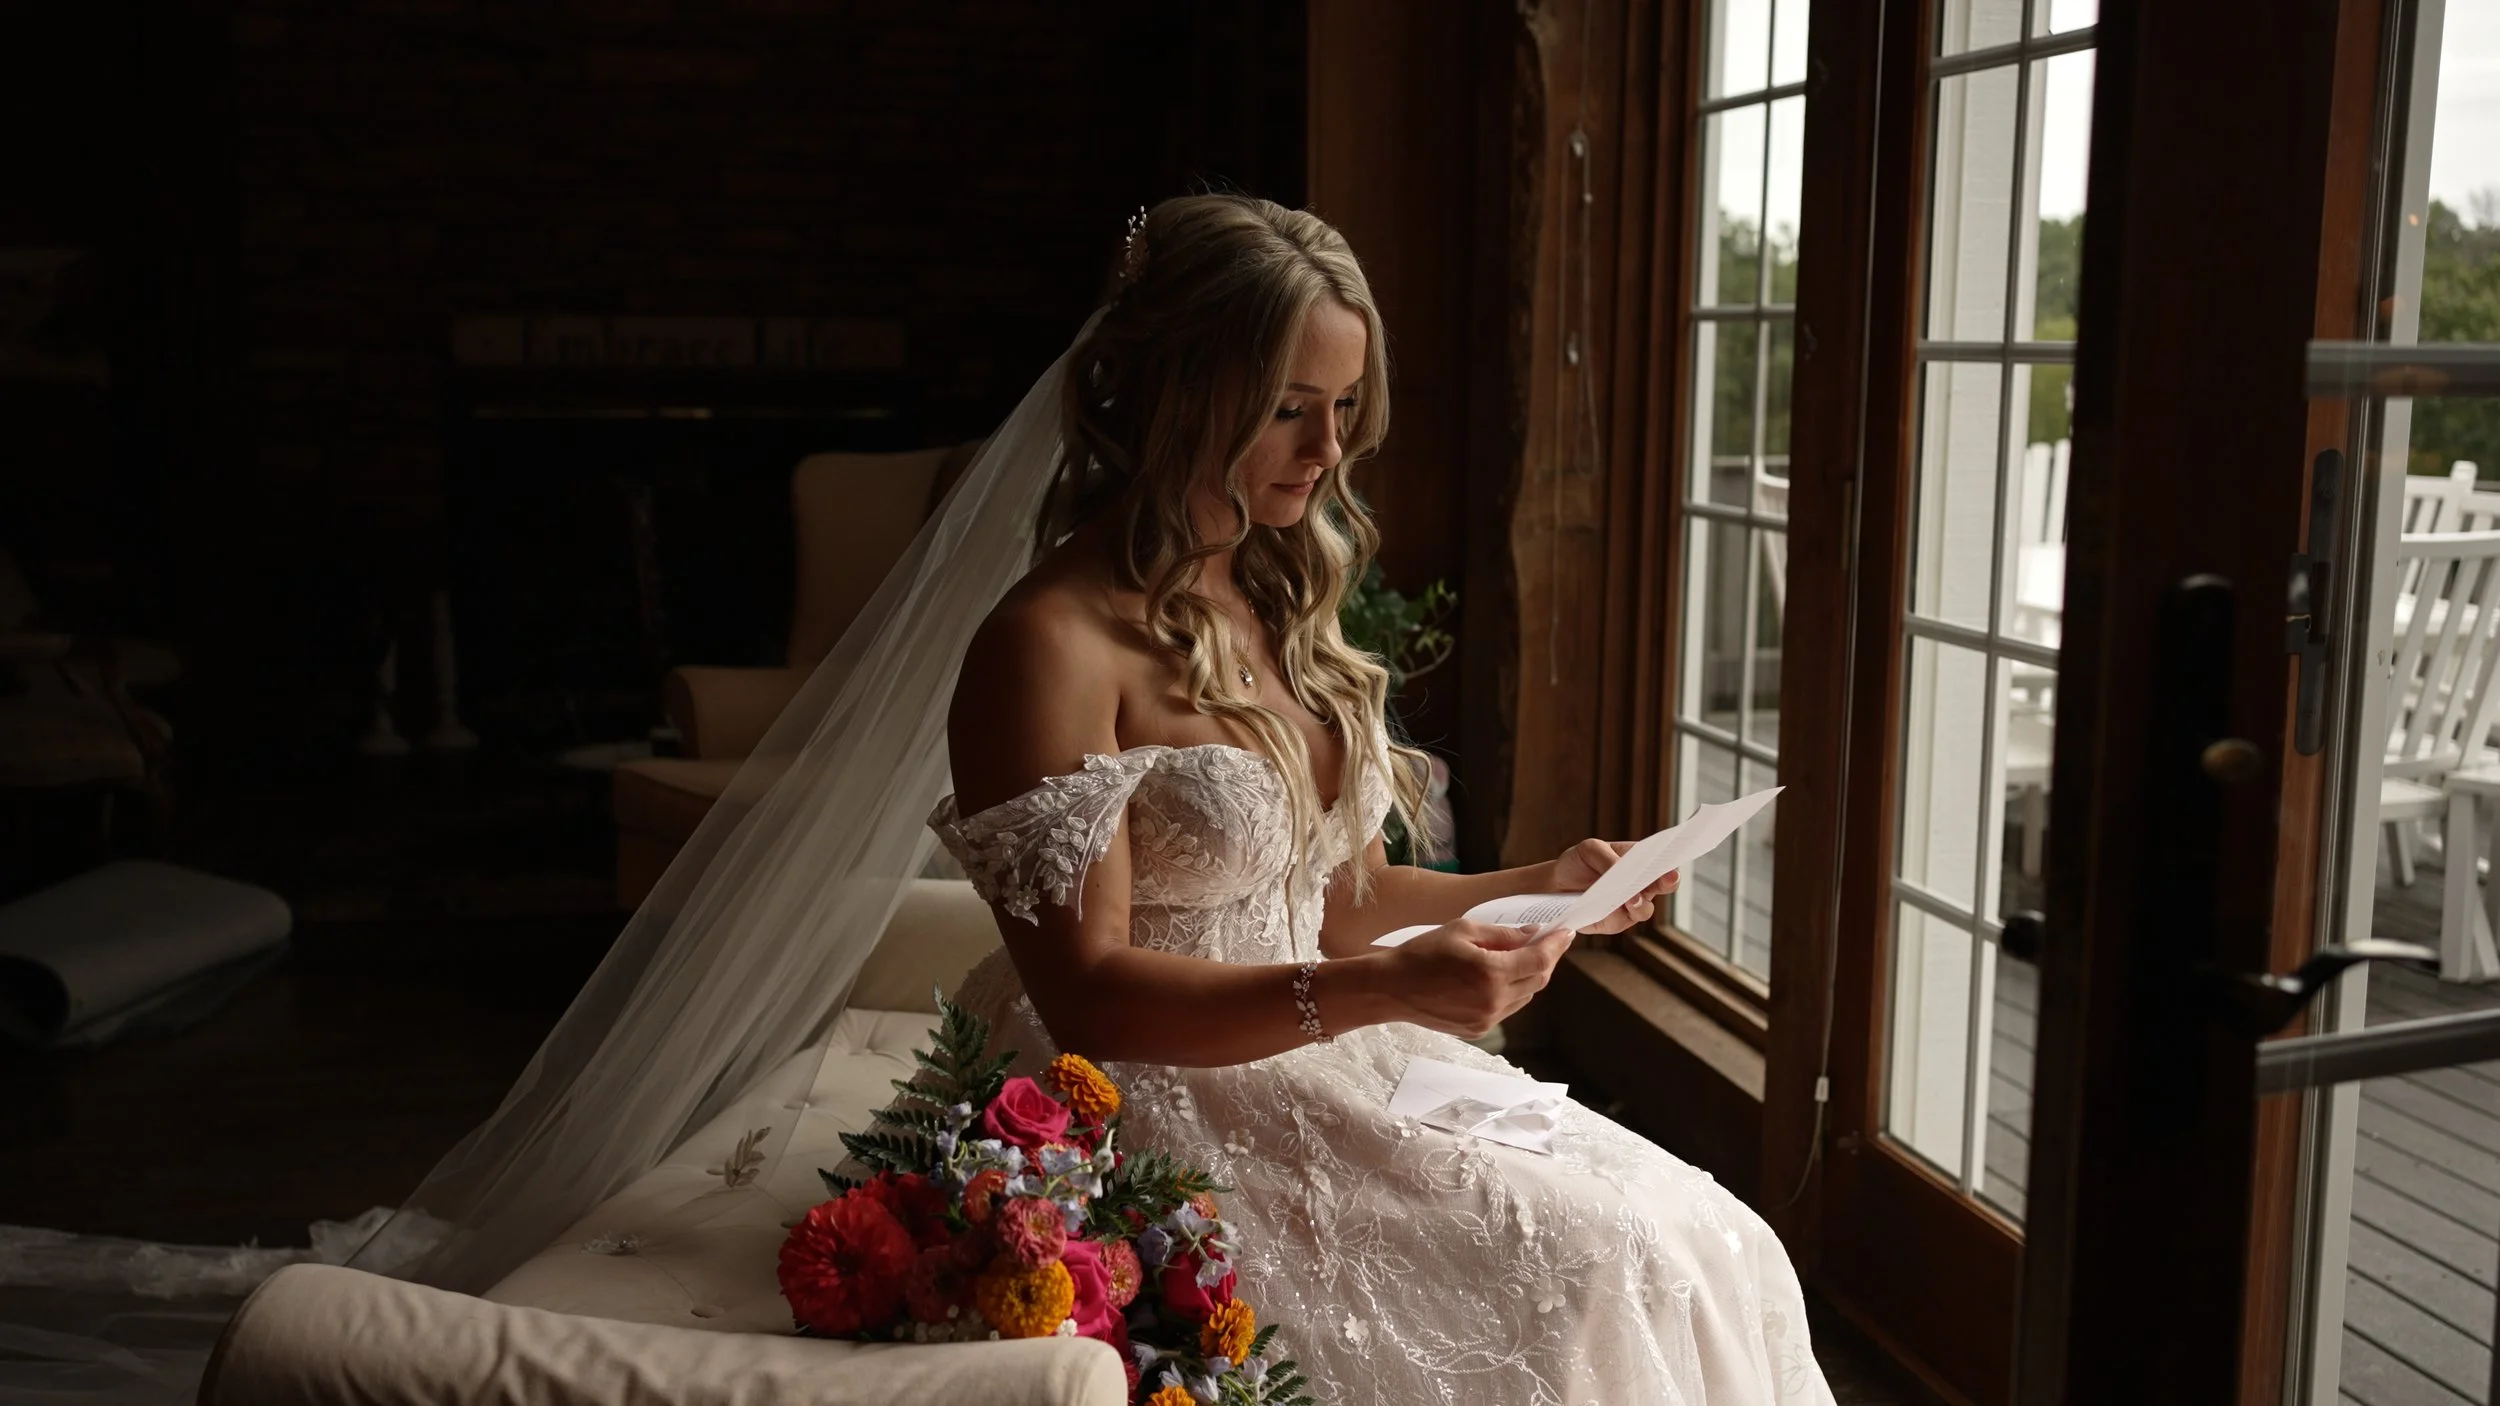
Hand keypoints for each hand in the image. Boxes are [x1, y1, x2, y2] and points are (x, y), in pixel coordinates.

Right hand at [1385, 920, 1570, 1038]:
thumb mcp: (1463, 930)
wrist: (1390, 988)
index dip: (1556, 945)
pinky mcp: (1478, 1030)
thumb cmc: (1422, 953)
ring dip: (1527, 976)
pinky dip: (1510, 991)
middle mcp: (1494, 1002)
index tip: (1566, 932)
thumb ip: (1504, 935)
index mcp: (1491, 974)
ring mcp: (1487, 1020)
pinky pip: (1506, 1008)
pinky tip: (1496, 976)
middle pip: (1537, 981)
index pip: (1539, 960)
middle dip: (1545, 959)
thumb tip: (1534, 934)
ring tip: (1516, 957)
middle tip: (1544, 940)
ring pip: (1525, 997)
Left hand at [1550, 838, 1679, 934]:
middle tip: (1668, 878)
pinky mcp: (1615, 922)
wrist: (1555, 884)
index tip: (1677, 857)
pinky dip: (1617, 914)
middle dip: (1668, 881)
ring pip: (1645, 908)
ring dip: (1641, 903)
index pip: (1665, 859)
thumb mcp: (1590, 850)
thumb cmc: (1579, 862)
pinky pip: (1622, 920)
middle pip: (1665, 885)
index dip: (1674, 859)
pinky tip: (1612, 907)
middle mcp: (1642, 883)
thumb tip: (1621, 871)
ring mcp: (1631, 905)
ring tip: (1631, 898)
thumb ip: (1609, 859)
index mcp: (1642, 860)